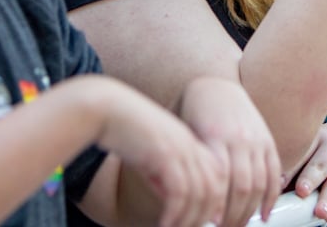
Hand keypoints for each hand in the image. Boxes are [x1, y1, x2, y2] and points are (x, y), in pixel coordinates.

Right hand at [99, 82, 227, 226]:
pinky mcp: (164, 155)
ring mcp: (179, 149)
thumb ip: (168, 175)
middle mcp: (190, 145)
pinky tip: (164, 225)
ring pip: (199, 194)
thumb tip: (175, 203)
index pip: (217, 176)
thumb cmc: (127, 133)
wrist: (108, 110)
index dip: (216, 202)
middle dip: (205, 216)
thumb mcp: (154, 155)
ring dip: (189, 221)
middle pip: (214, 188)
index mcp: (191, 142)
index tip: (208, 221)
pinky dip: (174, 215)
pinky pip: (178, 194)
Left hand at [178, 75, 282, 226]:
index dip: (218, 206)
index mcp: (214, 136)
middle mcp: (238, 138)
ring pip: (259, 183)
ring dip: (251, 211)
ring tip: (239, 225)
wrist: (214, 85)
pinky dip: (271, 196)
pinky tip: (264, 213)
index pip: (220, 180)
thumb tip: (188, 199)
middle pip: (242, 187)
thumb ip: (193, 162)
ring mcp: (255, 139)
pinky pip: (274, 172)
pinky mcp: (266, 140)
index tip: (211, 223)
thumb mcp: (186, 134)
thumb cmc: (191, 114)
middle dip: (234, 216)